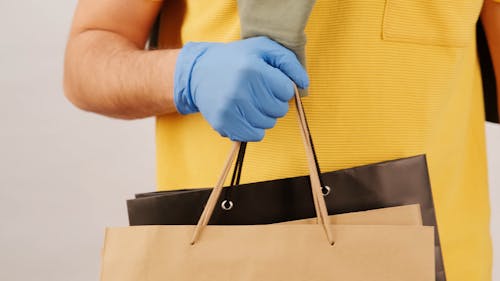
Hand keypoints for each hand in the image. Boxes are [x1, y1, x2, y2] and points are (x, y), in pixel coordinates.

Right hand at [173, 36, 308, 141]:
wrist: (197, 71)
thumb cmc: (237, 58)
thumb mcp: (263, 48)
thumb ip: (289, 62)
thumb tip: (305, 84)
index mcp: (253, 69)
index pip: (287, 91)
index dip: (282, 87)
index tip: (270, 81)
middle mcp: (241, 90)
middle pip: (279, 110)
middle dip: (275, 102)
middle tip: (260, 92)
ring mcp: (230, 108)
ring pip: (268, 124)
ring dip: (265, 116)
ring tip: (252, 102)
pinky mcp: (223, 122)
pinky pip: (254, 136)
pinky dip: (254, 128)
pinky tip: (245, 114)